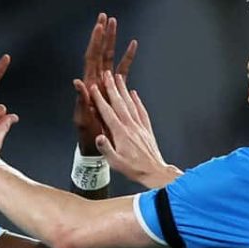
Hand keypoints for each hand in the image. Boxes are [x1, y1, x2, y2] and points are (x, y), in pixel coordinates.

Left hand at [73, 13, 137, 154]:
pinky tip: (132, 46)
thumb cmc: (87, 135)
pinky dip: (127, 58)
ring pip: (110, 58)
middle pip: (101, 53)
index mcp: (89, 85)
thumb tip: (77, 82)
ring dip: (113, 42)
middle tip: (107, 18)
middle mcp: (97, 81)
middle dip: (104, 35)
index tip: (100, 26)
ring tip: (116, 25)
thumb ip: (81, 100)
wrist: (96, 146)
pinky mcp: (114, 91)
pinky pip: (121, 70)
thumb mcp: (82, 118)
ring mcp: (105, 85)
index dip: (96, 41)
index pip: (92, 57)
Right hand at [84, 70, 178, 187]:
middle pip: (119, 103)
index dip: (100, 99)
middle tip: (106, 74)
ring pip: (130, 103)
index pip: (107, 113)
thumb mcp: (116, 163)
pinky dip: (137, 101)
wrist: (154, 172)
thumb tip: (98, 137)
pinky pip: (141, 111)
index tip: (94, 88)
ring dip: (123, 89)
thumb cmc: (134, 169)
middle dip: (111, 87)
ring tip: (118, 78)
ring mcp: (140, 126)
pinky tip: (134, 94)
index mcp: (120, 134)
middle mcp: (131, 126)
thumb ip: (106, 149)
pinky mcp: (147, 129)